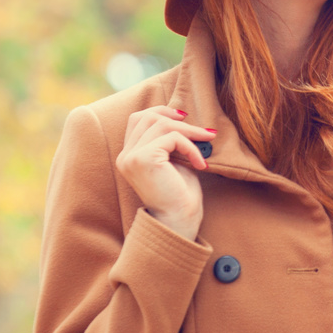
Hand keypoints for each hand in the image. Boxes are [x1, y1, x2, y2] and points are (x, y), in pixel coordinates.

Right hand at [115, 106, 215, 239]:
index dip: (160, 111)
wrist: (179, 221)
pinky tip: (200, 163)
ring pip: (161, 124)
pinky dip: (191, 147)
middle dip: (177, 119)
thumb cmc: (180, 195)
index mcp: (129, 155)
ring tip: (207, 142)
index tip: (184, 116)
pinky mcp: (143, 159)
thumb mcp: (174, 160)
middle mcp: (125, 155)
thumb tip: (183, 115)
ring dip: (190, 131)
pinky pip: (172, 138)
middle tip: (203, 131)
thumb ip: (171, 140)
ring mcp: (131, 157)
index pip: (138, 119)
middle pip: (148, 117)